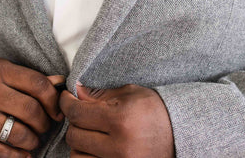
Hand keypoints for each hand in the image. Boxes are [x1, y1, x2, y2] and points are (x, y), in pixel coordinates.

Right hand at [0, 58, 65, 157]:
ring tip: (34, 139)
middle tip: (45, 126)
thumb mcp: (4, 72)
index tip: (56, 110)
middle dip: (44, 122)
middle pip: (29, 109)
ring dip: (33, 140)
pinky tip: (24, 153)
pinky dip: (17, 155)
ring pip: (17, 133)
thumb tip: (60, 81)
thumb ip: (31, 78)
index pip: (36, 83)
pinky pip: (0, 152)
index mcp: (0, 71)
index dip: (52, 99)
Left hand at [60, 82, 174, 157]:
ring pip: (77, 156)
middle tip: (82, 114)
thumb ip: (101, 95)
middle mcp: (118, 147)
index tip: (65, 98)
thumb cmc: (156, 111)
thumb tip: (76, 93)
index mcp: (121, 120)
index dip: (66, 103)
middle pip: (74, 135)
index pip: (78, 113)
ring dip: (79, 143)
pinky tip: (94, 147)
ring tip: (90, 132)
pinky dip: (86, 157)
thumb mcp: (131, 94)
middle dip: (74, 122)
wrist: (180, 136)